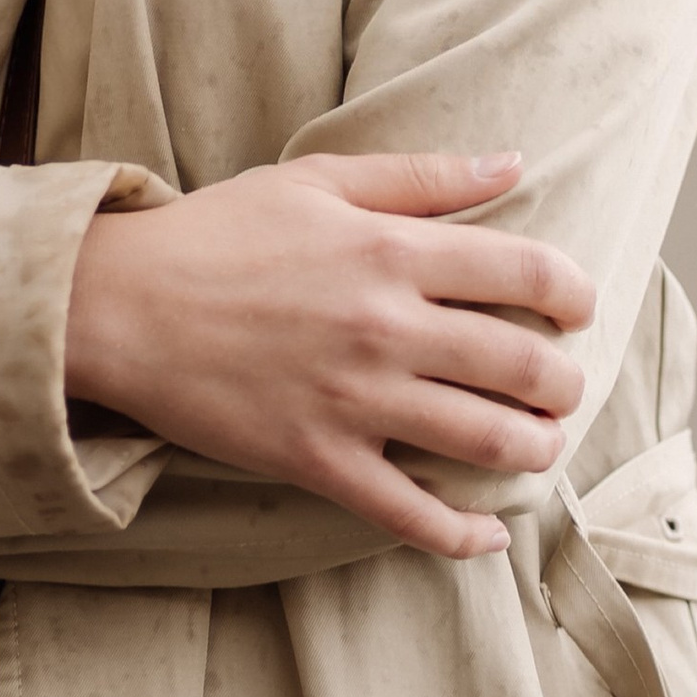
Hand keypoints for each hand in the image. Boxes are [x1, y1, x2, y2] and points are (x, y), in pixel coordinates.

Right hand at [63, 152, 592, 559]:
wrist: (118, 305)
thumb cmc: (218, 234)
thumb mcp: (318, 180)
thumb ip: (422, 176)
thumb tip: (512, 162)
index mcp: (391, 251)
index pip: (527, 273)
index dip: (573, 294)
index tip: (577, 309)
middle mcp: (385, 327)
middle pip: (522, 365)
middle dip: (563, 383)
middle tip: (562, 387)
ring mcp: (353, 400)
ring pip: (485, 441)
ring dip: (534, 450)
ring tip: (537, 445)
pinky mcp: (317, 460)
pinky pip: (410, 513)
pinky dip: (463, 534)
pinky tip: (487, 534)